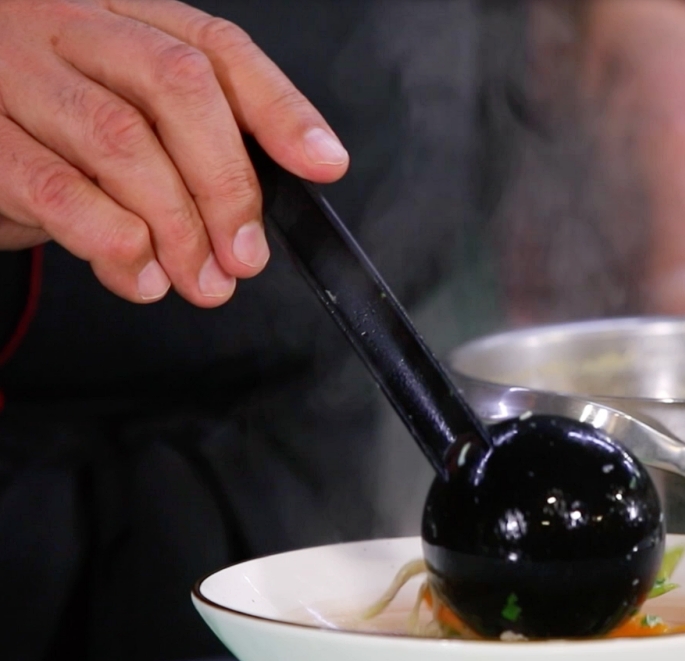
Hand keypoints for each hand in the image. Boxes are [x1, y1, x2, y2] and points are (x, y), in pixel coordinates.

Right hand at [0, 0, 348, 305]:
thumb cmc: (46, 128)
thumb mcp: (121, 115)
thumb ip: (187, 146)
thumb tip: (250, 222)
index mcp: (122, 13)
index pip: (218, 48)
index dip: (280, 107)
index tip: (325, 163)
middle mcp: (68, 25)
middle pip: (177, 85)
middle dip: (227, 182)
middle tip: (244, 256)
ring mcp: (13, 72)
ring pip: (121, 140)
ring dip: (178, 227)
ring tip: (201, 280)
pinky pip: (55, 188)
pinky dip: (112, 242)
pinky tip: (140, 275)